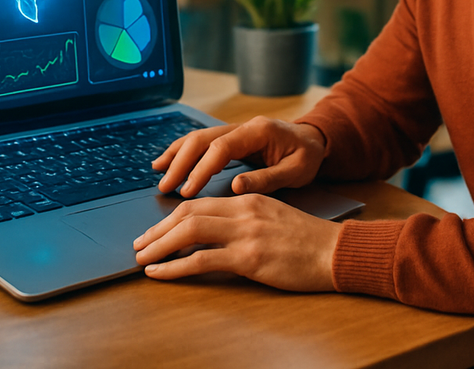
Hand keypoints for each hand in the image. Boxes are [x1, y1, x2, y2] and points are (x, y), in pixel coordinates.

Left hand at [133, 194, 340, 290]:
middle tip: (138, 244)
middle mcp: (242, 211)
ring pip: (188, 231)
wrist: (335, 251)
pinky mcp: (249, 258)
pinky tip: (160, 273)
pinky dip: (174, 266)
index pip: (198, 203)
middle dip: (157, 229)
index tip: (154, 230)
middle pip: (187, 213)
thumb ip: (243, 219)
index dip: (170, 216)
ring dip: (159, 245)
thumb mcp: (272, 218)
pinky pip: (201, 260)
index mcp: (247, 199)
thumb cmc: (307, 240)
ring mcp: (245, 233)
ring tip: (142, 259)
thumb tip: (213, 233)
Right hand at [153, 117, 326, 197]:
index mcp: (258, 131)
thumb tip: (235, 185)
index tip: (188, 190)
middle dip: (181, 162)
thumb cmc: (308, 156)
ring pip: (198, 137)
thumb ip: (267, 178)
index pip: (221, 149)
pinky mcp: (232, 138)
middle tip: (166, 187)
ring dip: (177, 154)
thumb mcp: (296, 171)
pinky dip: (184, 151)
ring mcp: (236, 129)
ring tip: (159, 173)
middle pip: (203, 139)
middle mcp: (243, 126)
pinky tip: (169, 162)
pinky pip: (203, 142)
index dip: (201, 169)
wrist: (316, 140)